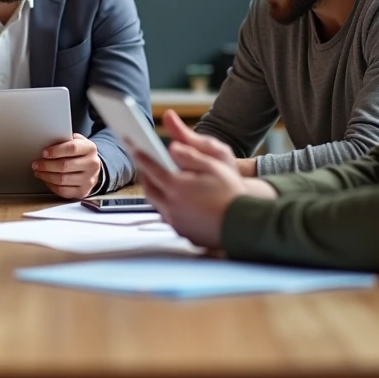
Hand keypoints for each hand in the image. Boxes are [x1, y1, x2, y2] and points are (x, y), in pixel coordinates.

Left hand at [33, 133, 100, 199]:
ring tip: (38, 172)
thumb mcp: (77, 141)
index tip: (44, 153)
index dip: (56, 151)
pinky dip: (51, 186)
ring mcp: (88, 180)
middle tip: (36, 164)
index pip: (72, 148)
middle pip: (65, 165)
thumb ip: (65, 140)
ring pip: (62, 179)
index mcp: (90, 148)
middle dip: (46, 165)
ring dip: (46, 176)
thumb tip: (46, 142)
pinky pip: (63, 191)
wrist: (92, 168)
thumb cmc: (80, 153)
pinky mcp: (83, 192)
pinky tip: (46, 180)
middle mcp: (92, 165)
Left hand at [134, 112, 276, 248]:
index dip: (140, 155)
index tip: (132, 145)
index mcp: (176, 187)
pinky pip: (168, 216)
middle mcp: (171, 206)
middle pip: (149, 188)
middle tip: (144, 163)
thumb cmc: (232, 193)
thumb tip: (171, 147)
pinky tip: (175, 199)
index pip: (151, 167)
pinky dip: (167, 206)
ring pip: (156, 203)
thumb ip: (190, 156)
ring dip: (155, 190)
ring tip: (159, 180)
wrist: (246, 225)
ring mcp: (176, 222)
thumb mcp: (215, 166)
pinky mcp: (183, 233)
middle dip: (145, 174)